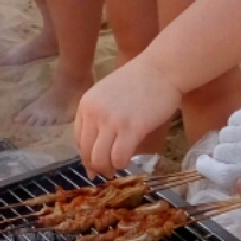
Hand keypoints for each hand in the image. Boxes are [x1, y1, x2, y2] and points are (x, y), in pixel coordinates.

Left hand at [75, 56, 181, 176]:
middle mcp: (94, 113)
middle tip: (106, 172)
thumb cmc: (140, 79)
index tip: (95, 161)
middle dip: (96, 166)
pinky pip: (119, 157)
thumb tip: (98, 142)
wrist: (162, 68)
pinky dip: (121, 164)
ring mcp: (111, 121)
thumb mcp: (108, 94)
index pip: (78, 139)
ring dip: (108, 168)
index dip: (86, 154)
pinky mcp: (131, 129)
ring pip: (100, 159)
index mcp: (86, 104)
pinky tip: (127, 161)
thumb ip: (100, 115)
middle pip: (86, 152)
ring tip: (117, 167)